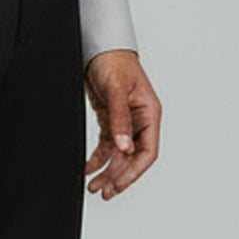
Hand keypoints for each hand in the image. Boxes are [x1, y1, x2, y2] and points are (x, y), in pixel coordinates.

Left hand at [84, 49, 159, 198]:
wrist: (98, 46)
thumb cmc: (114, 61)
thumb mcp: (116, 90)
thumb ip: (120, 119)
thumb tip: (124, 147)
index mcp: (150, 114)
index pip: (147, 152)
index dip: (133, 172)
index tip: (118, 185)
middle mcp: (140, 121)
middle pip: (133, 158)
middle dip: (119, 177)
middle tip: (104, 192)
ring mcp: (126, 121)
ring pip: (119, 155)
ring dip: (108, 171)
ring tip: (94, 187)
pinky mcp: (111, 119)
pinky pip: (107, 145)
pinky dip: (98, 158)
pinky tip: (89, 168)